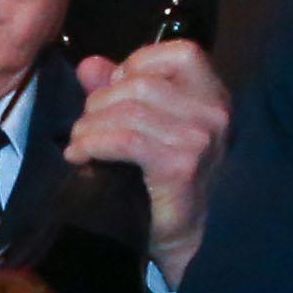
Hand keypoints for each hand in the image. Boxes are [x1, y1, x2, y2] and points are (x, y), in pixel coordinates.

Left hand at [67, 38, 231, 274]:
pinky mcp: (181, 164)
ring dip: (90, 125)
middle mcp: (214, 111)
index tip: (110, 91)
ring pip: (129, 111)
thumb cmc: (165, 183)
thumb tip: (89, 65)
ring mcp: (200, 137)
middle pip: (141, 83)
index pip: (179, 52)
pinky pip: (126, 140)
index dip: (136, 64)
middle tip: (84, 126)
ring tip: (78, 143)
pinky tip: (78, 155)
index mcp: (213, 94)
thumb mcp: (146, 127)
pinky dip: (93, 143)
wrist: (184, 240)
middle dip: (100, 102)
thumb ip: (119, 91)